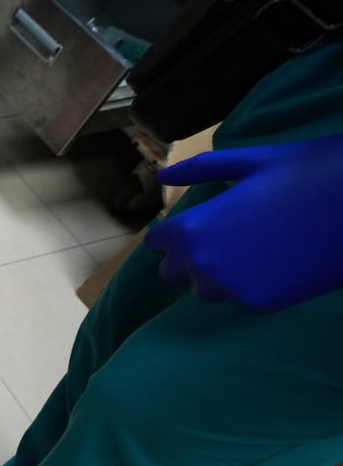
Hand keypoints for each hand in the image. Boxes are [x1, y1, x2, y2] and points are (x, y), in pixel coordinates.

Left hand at [149, 135, 342, 309]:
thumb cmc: (308, 173)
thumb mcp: (250, 161)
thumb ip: (199, 170)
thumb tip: (163, 178)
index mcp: (192, 229)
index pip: (158, 244)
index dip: (173, 232)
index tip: (195, 224)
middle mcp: (202, 265)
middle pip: (174, 271)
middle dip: (190, 255)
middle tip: (225, 235)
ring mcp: (230, 289)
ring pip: (203, 289)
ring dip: (216, 273)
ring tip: (251, 246)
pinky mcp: (259, 304)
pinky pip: (237, 297)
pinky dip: (248, 284)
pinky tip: (274, 261)